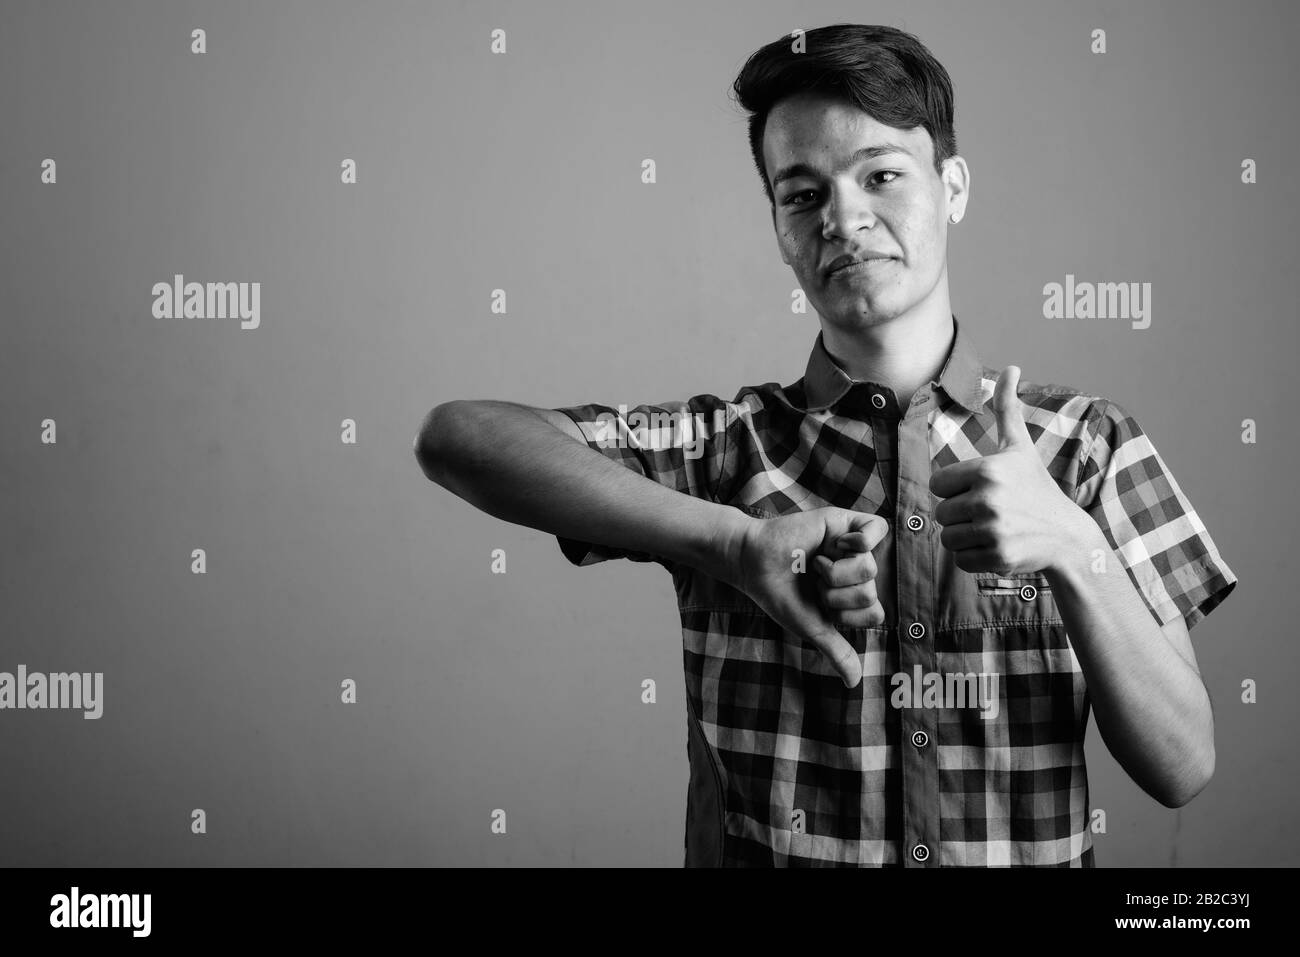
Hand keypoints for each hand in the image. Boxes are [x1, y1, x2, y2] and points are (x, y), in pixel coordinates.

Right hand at [731, 507, 888, 687]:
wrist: (754, 562)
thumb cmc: (779, 594)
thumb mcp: (811, 627)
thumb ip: (836, 651)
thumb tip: (854, 684)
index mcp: (851, 598)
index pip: (874, 613)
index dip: (846, 613)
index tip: (819, 605)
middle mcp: (856, 573)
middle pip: (871, 591)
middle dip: (835, 592)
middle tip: (813, 581)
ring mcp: (853, 547)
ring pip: (870, 566)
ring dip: (836, 570)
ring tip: (816, 563)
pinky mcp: (847, 523)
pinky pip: (877, 528)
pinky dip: (860, 540)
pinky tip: (838, 543)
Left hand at [929, 365, 1089, 574]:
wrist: (1067, 535)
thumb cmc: (1036, 487)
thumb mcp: (1020, 447)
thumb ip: (1007, 408)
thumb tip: (1011, 367)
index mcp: (987, 470)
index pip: (938, 484)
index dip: (954, 489)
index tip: (979, 490)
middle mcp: (988, 499)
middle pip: (940, 512)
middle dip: (960, 515)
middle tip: (989, 513)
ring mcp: (994, 530)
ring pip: (947, 538)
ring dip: (965, 537)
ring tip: (992, 529)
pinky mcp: (998, 557)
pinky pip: (960, 560)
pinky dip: (974, 558)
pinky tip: (997, 546)